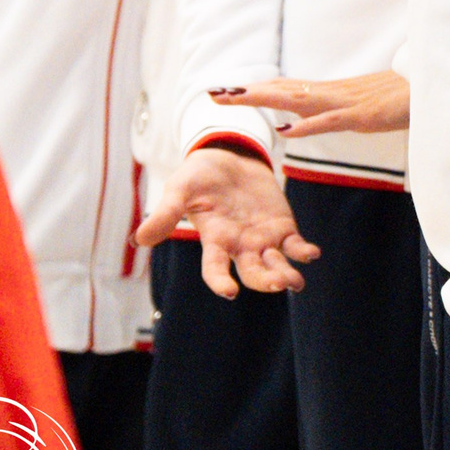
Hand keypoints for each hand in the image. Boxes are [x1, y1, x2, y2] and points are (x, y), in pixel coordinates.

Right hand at [132, 148, 318, 297]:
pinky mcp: (281, 226)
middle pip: (252, 272)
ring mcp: (262, 238)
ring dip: (285, 273)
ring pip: (275, 264)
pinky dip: (303, 251)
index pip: (215, 269)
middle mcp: (239, 246)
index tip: (230, 292)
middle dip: (264, 280)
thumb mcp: (178, 191)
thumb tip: (138, 239)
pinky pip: (294, 245)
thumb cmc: (198, 177)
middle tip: (278, 284)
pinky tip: (311, 254)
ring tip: (295, 281)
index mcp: (213, 241)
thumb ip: (165, 214)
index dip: (221, 282)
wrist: (227, 157)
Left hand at [213, 71, 409, 137]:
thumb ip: (335, 110)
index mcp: (332, 93)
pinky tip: (286, 128)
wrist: (436, 86)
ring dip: (265, 98)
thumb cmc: (404, 96)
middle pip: (283, 89)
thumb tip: (306, 117)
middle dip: (248, 91)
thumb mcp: (364, 104)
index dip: (256, 88)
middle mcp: (334, 93)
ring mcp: (348, 102)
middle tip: (214, 91)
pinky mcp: (365, 115)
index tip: (227, 89)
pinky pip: (331, 120)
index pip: (287, 88)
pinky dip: (307, 124)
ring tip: (236, 98)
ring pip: (299, 99)